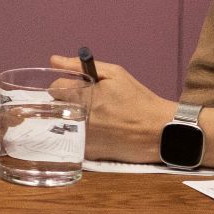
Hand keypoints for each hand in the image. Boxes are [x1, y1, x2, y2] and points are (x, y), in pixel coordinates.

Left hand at [48, 53, 173, 163]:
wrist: (159, 131)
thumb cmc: (138, 99)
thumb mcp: (114, 74)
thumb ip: (79, 66)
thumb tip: (54, 60)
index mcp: (81, 96)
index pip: (54, 89)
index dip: (66, 85)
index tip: (79, 87)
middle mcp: (77, 119)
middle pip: (57, 107)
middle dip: (69, 102)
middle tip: (90, 103)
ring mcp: (81, 138)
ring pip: (64, 124)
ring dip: (75, 119)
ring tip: (99, 117)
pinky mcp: (88, 153)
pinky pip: (75, 139)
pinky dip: (84, 134)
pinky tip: (102, 131)